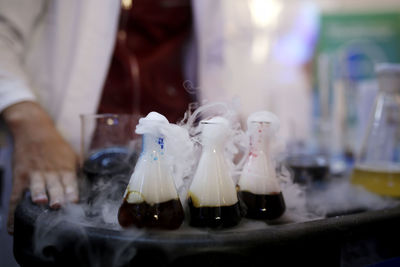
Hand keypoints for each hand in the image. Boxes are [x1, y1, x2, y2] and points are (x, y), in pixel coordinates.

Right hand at [2, 102, 78, 233]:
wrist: (34, 130)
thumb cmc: (56, 146)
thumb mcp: (71, 156)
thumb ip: (78, 171)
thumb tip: (91, 187)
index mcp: (65, 168)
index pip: (70, 181)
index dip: (72, 191)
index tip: (74, 202)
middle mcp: (51, 172)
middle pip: (55, 185)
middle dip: (57, 195)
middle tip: (58, 205)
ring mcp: (34, 174)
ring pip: (37, 186)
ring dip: (39, 194)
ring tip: (40, 202)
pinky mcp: (20, 177)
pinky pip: (16, 197)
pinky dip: (13, 212)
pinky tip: (13, 227)